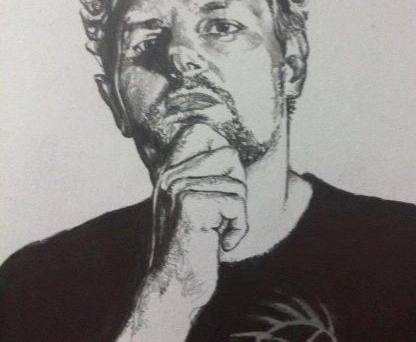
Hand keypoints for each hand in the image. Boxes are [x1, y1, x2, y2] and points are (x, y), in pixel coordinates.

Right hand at [150, 124, 247, 308]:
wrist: (172, 290)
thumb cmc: (192, 250)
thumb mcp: (193, 207)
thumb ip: (204, 177)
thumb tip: (230, 149)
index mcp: (170, 172)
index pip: (201, 131)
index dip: (224, 150)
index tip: (220, 186)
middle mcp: (171, 175)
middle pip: (230, 154)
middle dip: (236, 189)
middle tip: (221, 216)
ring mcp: (178, 187)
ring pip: (237, 185)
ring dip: (236, 217)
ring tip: (217, 234)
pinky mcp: (191, 204)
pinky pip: (237, 204)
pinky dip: (238, 229)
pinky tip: (220, 244)